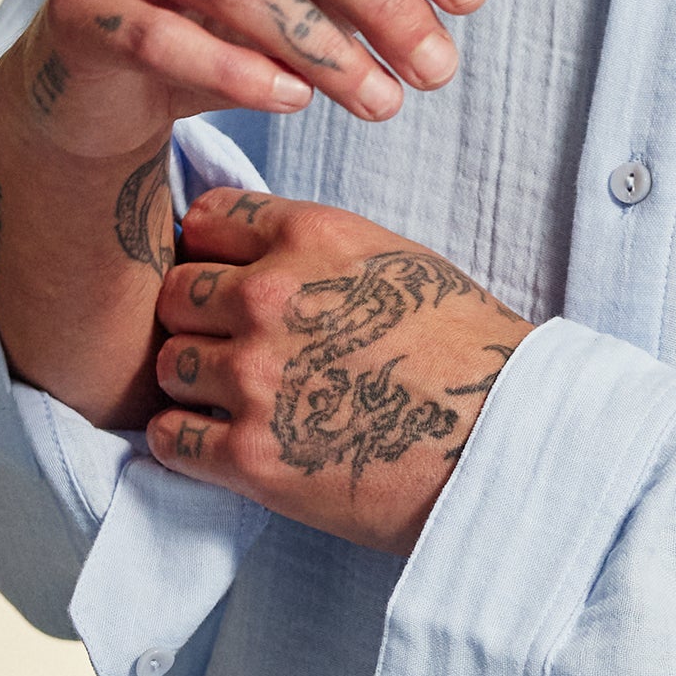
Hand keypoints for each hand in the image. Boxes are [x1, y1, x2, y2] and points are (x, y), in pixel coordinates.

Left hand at [145, 189, 529, 554]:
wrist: (508, 444)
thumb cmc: (469, 356)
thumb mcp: (399, 265)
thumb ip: (318, 255)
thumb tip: (250, 259)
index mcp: (313, 238)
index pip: (207, 219)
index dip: (211, 251)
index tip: (226, 280)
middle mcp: (273, 298)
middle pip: (174, 294)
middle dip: (196, 321)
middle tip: (230, 348)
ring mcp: (257, 378)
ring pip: (168, 365)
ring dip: (192, 385)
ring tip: (237, 402)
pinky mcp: (250, 456)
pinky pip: (169, 438)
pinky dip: (186, 445)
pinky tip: (225, 445)